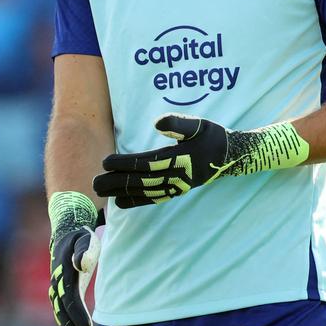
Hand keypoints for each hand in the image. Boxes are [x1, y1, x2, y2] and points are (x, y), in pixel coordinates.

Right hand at [50, 223, 102, 325]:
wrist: (67, 237)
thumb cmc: (80, 239)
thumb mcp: (84, 239)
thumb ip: (84, 251)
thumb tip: (79, 264)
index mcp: (63, 276)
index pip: (69, 299)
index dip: (77, 314)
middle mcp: (58, 289)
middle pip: (65, 316)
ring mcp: (60, 296)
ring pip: (68, 322)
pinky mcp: (67, 299)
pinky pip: (73, 320)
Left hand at [92, 114, 231, 207]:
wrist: (231, 157)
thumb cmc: (212, 137)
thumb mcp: (200, 124)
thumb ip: (180, 123)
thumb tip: (158, 123)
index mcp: (179, 159)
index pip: (146, 163)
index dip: (125, 163)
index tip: (106, 162)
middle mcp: (176, 177)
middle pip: (141, 181)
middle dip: (116, 182)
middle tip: (94, 183)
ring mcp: (176, 187)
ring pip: (144, 192)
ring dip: (122, 192)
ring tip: (101, 192)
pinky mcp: (177, 191)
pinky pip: (153, 198)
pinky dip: (136, 201)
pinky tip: (121, 203)